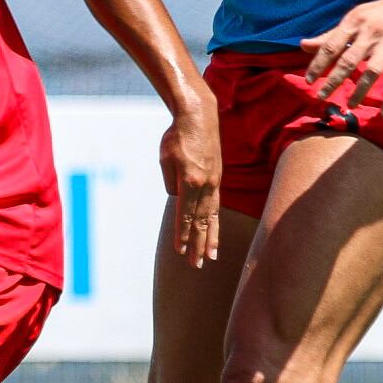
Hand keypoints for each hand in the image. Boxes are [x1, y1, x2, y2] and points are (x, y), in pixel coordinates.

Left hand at [159, 101, 220, 267]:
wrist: (199, 117)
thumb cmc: (177, 137)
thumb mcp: (165, 160)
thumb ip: (170, 183)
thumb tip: (177, 200)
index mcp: (190, 182)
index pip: (184, 215)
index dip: (182, 235)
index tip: (180, 252)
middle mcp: (206, 185)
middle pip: (200, 222)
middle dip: (198, 245)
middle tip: (197, 265)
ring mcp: (214, 183)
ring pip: (212, 217)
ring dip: (210, 238)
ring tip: (210, 257)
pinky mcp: (217, 179)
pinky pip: (216, 206)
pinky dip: (215, 222)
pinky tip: (213, 232)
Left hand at [300, 0, 382, 113]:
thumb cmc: (379, 13)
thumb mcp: (354, 19)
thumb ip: (330, 36)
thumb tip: (302, 45)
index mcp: (355, 22)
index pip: (331, 46)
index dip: (318, 64)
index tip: (309, 80)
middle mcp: (372, 33)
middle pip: (348, 61)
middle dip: (333, 81)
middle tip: (322, 96)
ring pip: (371, 72)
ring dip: (359, 92)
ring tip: (349, 105)